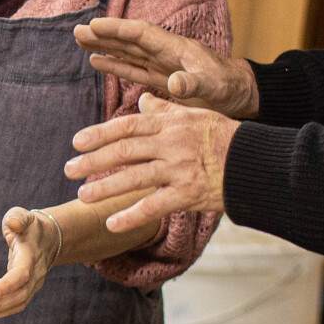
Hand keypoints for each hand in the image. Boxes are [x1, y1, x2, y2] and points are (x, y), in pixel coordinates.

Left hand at [0, 206, 63, 321]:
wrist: (50, 238)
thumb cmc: (30, 226)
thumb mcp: (22, 215)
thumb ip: (17, 218)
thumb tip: (13, 225)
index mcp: (31, 253)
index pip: (21, 273)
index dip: (6, 285)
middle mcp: (36, 271)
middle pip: (20, 294)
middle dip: (0, 305)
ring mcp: (35, 282)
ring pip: (20, 302)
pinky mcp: (29, 289)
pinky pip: (18, 304)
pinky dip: (2, 311)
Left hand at [67, 93, 237, 232]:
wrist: (255, 162)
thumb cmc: (224, 137)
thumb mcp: (195, 114)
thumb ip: (165, 109)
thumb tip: (141, 100)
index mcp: (170, 123)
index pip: (127, 126)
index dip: (99, 134)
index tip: (77, 142)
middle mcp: (171, 144)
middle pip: (124, 151)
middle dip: (92, 161)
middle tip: (68, 169)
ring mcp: (178, 169)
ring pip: (133, 178)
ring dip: (105, 187)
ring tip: (82, 196)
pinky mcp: (187, 194)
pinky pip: (153, 206)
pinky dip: (130, 216)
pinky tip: (111, 224)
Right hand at [74, 18, 258, 117]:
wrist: (241, 95)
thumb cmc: (230, 87)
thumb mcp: (213, 87)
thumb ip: (193, 83)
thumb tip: (173, 82)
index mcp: (176, 48)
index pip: (141, 34)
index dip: (117, 29)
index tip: (94, 25)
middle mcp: (165, 53)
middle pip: (129, 40)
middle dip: (104, 35)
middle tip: (77, 31)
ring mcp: (162, 65)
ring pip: (127, 53)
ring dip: (104, 47)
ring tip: (80, 41)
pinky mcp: (161, 79)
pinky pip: (133, 69)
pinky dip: (115, 65)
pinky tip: (97, 62)